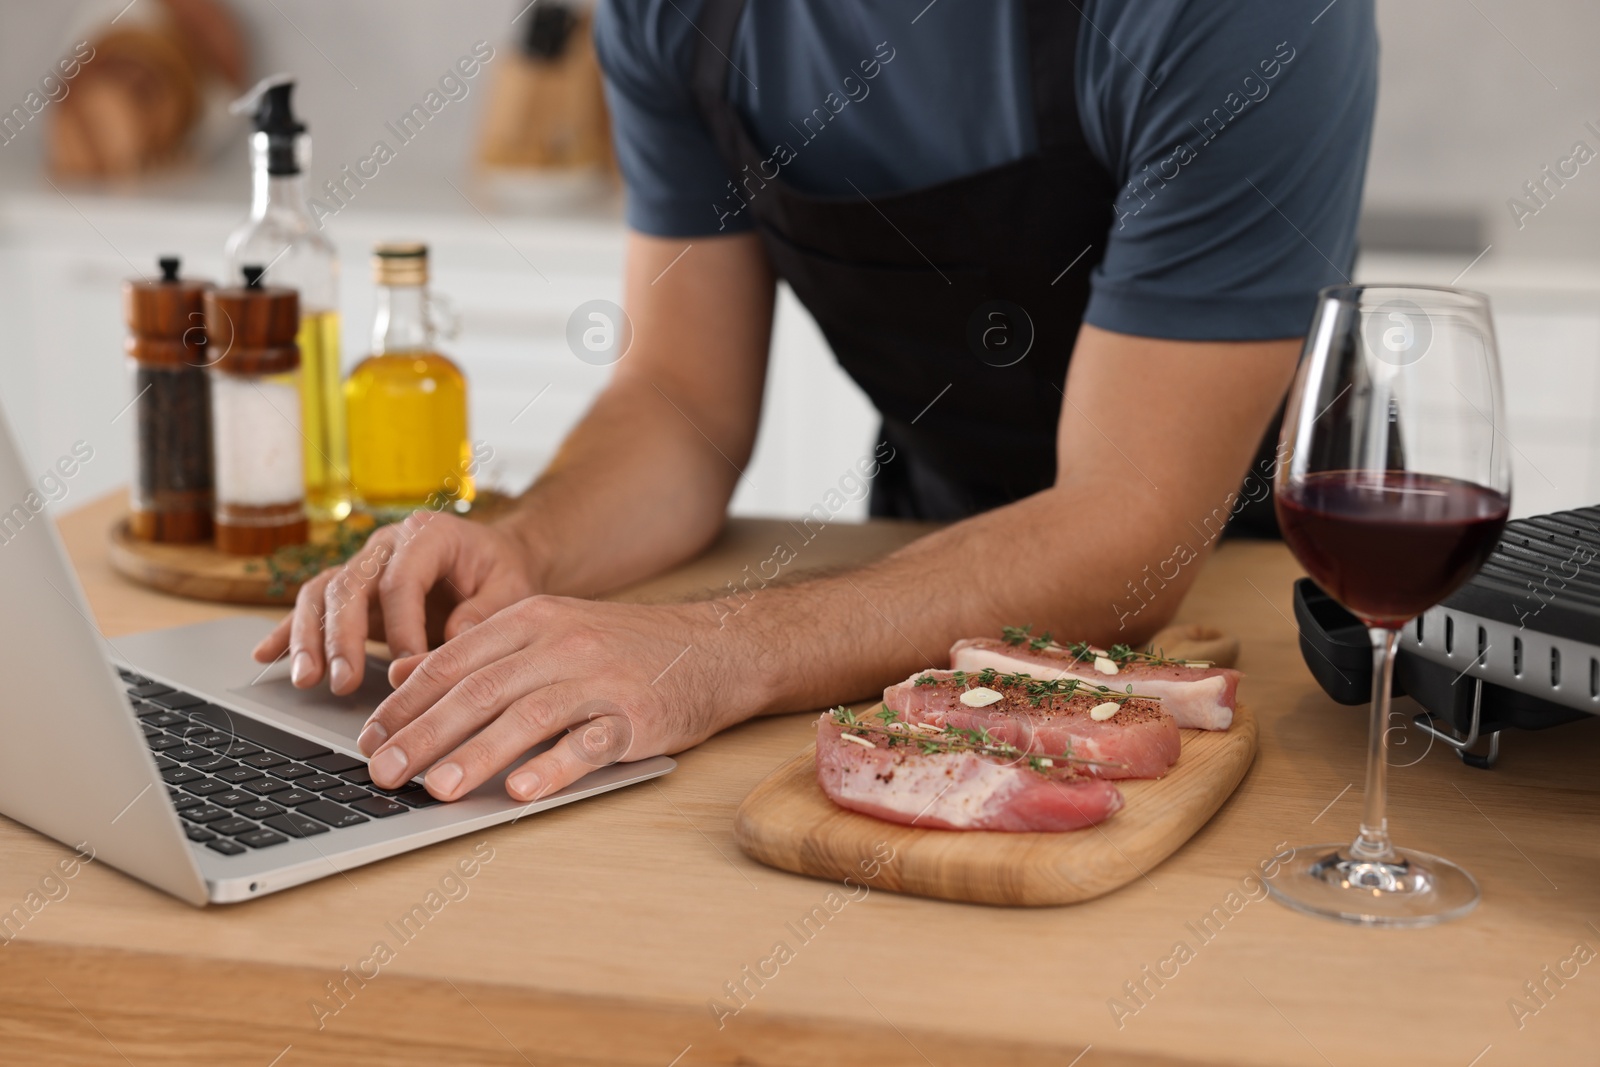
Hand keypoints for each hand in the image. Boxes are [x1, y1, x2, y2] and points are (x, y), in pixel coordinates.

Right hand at [251, 511, 540, 694]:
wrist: (495, 561)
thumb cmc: (504, 574)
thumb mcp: (512, 589)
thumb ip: (485, 614)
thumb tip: (445, 645)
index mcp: (428, 535)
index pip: (401, 581)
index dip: (402, 627)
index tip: (409, 667)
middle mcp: (387, 545)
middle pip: (350, 585)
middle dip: (343, 637)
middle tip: (344, 681)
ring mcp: (364, 566)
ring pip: (322, 594)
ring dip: (309, 638)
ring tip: (306, 680)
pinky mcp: (353, 592)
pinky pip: (312, 607)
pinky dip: (289, 631)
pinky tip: (265, 656)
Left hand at [356, 596, 739, 801]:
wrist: (717, 649)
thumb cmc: (625, 648)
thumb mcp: (551, 629)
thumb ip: (480, 651)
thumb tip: (402, 677)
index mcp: (533, 618)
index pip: (454, 661)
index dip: (406, 702)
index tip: (369, 737)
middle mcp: (562, 643)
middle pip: (480, 690)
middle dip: (424, 734)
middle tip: (382, 772)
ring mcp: (600, 679)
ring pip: (526, 716)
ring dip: (476, 755)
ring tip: (436, 789)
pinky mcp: (635, 716)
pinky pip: (588, 742)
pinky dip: (552, 767)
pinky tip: (521, 792)